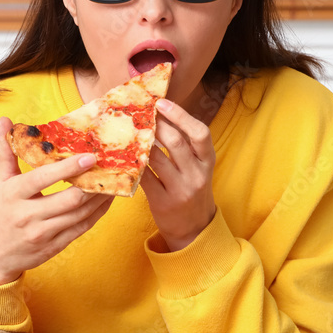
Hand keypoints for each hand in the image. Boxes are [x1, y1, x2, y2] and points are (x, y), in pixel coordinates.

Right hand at [0, 117, 113, 285]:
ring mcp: (42, 234)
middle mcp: (27, 215)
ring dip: (100, 198)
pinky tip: (106, 200)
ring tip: (113, 181)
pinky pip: (81, 229)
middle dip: (92, 184)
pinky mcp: (53, 247)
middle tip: (109, 167)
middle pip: (68, 200)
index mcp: (13, 194)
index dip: (68, 168)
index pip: (42, 178)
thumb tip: (5, 120)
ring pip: (79, 215)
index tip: (90, 156)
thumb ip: (7, 152)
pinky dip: (97, 214)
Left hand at [140, 98, 216, 251]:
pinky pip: (144, 178)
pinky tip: (124, 155)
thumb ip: (186, 147)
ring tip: (128, 130)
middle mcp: (197, 175)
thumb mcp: (198, 168)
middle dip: (156, 125)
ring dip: (141, 142)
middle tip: (139, 114)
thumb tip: (160, 116)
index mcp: (207, 162)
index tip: (162, 103)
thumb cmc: (192, 191)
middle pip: (176, 142)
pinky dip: (133, 164)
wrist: (194, 230)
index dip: (181, 115)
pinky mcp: (163, 202)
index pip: (200, 133)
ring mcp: (180, 190)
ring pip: (156, 159)